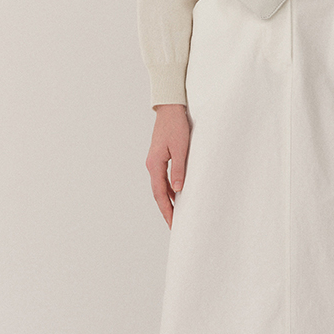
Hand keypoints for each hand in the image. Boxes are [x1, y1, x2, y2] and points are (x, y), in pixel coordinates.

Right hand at [147, 106, 190, 227]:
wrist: (169, 107)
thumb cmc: (176, 125)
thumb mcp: (181, 148)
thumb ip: (179, 170)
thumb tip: (178, 190)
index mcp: (155, 165)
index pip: (160, 194)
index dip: (167, 210)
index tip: (173, 224)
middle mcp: (152, 165)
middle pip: (158, 193)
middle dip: (166, 210)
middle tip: (174, 225)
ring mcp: (154, 161)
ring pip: (160, 187)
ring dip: (168, 201)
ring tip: (176, 214)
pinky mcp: (159, 157)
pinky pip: (163, 178)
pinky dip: (169, 189)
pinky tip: (178, 195)